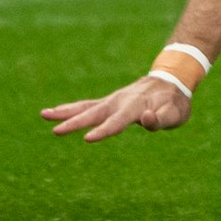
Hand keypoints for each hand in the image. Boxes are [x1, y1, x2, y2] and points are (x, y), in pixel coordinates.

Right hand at [40, 73, 190, 142]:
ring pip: (86, 107)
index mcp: (136, 107)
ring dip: (66, 112)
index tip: (87, 138)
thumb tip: (146, 119)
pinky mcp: (109, 102)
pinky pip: (87, 105)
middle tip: (56, 130)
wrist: (172, 81)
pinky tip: (54, 112)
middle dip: (76, 122)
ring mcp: (113, 100)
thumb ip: (162, 118)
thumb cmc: (175, 103)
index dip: (104, 130)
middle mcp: (120, 101)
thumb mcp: (175, 113)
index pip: (118, 122)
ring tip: (44, 114)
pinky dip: (71, 108)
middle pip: (95, 113)